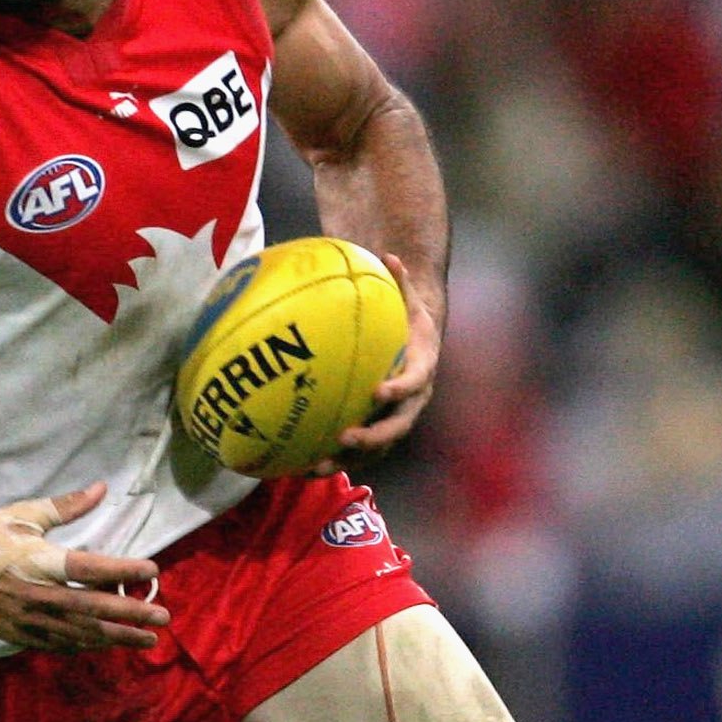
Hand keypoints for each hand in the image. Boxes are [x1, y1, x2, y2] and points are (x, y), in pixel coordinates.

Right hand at [0, 482, 168, 652]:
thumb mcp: (24, 515)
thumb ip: (67, 505)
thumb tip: (102, 487)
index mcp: (42, 561)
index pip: (93, 568)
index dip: (125, 570)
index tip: (152, 570)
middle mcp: (41, 595)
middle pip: (96, 608)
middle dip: (132, 615)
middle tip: (163, 618)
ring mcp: (30, 620)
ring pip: (83, 632)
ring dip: (117, 637)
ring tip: (146, 640)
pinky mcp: (20, 635)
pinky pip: (61, 644)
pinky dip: (87, 644)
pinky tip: (106, 645)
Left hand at [333, 253, 438, 467]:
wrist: (419, 346)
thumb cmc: (408, 319)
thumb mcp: (408, 300)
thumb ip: (400, 282)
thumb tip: (389, 255)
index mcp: (421, 370)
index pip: (414, 383)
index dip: (399, 390)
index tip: (379, 392)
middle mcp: (411, 402)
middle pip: (396, 427)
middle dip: (372, 436)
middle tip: (346, 436)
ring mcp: (395, 420)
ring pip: (376, 448)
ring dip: (348, 459)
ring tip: (317, 466)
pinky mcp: (378, 430)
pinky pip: (358, 450)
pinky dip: (334, 458)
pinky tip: (300, 465)